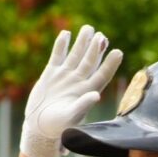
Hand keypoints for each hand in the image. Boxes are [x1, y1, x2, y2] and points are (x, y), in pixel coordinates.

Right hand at [20, 25, 122, 156]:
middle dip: (96, 48)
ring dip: (82, 42)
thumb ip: (83, 106)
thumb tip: (96, 95)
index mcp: (86, 92)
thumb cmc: (57, 127)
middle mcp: (78, 82)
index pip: (102, 75)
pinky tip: (66, 34)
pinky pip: (58, 56)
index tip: (118, 52)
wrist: (38, 127)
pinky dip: (61, 45)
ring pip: (75, 55)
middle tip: (101, 36)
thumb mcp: (70, 118)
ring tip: (88, 29)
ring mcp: (65, 77)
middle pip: (90, 61)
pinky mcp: (51, 74)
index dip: (110, 64)